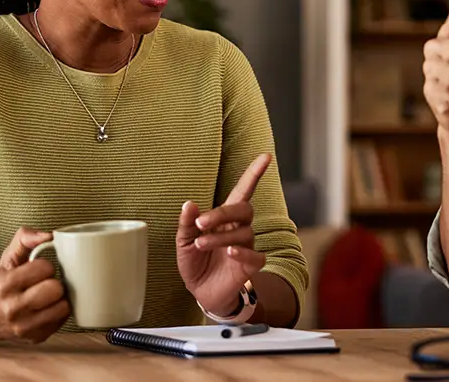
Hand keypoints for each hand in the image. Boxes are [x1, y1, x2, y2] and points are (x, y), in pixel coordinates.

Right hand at [0, 227, 70, 342]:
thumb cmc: (3, 282)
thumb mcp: (8, 257)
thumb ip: (25, 238)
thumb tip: (48, 235)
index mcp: (6, 284)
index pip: (44, 268)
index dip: (46, 266)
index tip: (41, 269)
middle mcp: (13, 308)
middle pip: (54, 289)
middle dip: (54, 283)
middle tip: (47, 283)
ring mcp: (25, 327)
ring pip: (63, 307)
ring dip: (60, 299)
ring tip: (50, 296)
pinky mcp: (36, 338)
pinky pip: (62, 321)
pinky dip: (59, 312)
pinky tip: (49, 308)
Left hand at [177, 153, 270, 316]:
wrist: (202, 292)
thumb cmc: (195, 262)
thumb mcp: (183, 241)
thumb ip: (186, 223)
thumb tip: (189, 203)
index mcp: (224, 218)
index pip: (243, 191)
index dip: (254, 174)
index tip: (265, 157)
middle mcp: (238, 228)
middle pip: (244, 209)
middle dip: (222, 212)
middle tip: (200, 223)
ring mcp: (246, 246)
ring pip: (244, 233)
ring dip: (220, 237)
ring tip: (201, 244)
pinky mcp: (250, 266)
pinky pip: (256, 256)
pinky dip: (243, 252)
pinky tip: (230, 253)